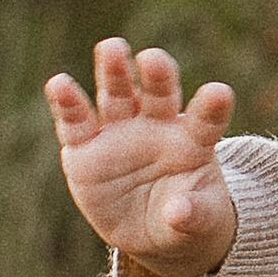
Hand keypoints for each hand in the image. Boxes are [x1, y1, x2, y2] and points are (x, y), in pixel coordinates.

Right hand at [42, 41, 240, 276]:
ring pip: (116, 95)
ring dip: (114, 72)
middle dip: (157, 75)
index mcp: (193, 140)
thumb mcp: (199, 222)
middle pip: (158, 93)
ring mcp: (119, 132)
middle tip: (153, 58)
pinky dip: (67, 103)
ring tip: (112, 48)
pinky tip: (58, 84)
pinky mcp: (85, 148)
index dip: (211, 106)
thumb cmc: (186, 215)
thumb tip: (179, 213)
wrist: (151, 228)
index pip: (206, 119)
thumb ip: (194, 213)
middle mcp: (156, 125)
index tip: (219, 93)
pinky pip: (75, 122)